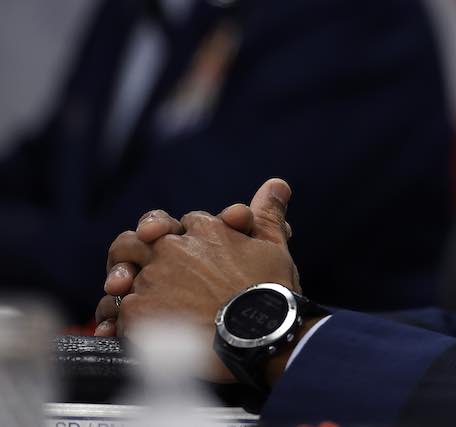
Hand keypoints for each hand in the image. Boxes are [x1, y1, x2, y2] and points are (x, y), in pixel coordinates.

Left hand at [96, 178, 301, 381]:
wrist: (258, 336)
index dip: (187, 237)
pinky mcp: (137, 311)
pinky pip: (114, 311)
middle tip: (137, 270)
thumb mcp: (274, 249)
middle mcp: (173, 249)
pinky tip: (123, 330)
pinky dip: (117, 320)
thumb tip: (276, 183)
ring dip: (123, 287)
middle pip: (137, 240)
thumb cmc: (269, 293)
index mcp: (205, 230)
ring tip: (130, 303)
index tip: (194, 256)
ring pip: (121, 276)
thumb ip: (268, 215)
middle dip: (134, 250)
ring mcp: (152, 279)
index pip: (186, 223)